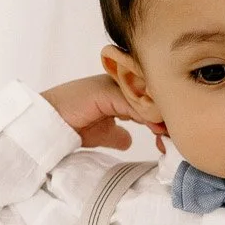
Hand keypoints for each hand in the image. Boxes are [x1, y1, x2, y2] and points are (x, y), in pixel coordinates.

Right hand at [41, 75, 167, 152]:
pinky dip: (147, 116)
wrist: (47, 124)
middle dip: (166, 116)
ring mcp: (112, 84)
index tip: (171, 137)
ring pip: (146, 97)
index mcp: (119, 90)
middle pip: (152, 95)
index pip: (148, 99)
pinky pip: (133, 102)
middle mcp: (118, 83)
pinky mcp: (106, 90)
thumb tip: (128, 140)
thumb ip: (116, 134)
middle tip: (177, 137)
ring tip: (170, 134)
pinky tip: (156, 129)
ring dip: (160, 117)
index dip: (162, 116)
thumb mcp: (101, 132)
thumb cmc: (70, 125)